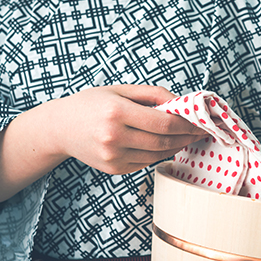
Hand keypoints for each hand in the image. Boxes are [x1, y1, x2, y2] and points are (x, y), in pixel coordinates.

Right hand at [53, 84, 206, 174]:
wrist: (60, 128)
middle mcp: (114, 137)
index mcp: (116, 113)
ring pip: (157, 154)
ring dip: (176, 147)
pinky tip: (164, 144)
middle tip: (199, 131)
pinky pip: (146, 162)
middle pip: (163, 141)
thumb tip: (180, 103)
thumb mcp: (119, 90)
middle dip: (186, 137)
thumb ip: (152, 94)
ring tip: (185, 137)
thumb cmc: (91, 104)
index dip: (186, 124)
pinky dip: (159, 154)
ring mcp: (113, 157)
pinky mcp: (114, 170)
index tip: (200, 122)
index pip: (163, 123)